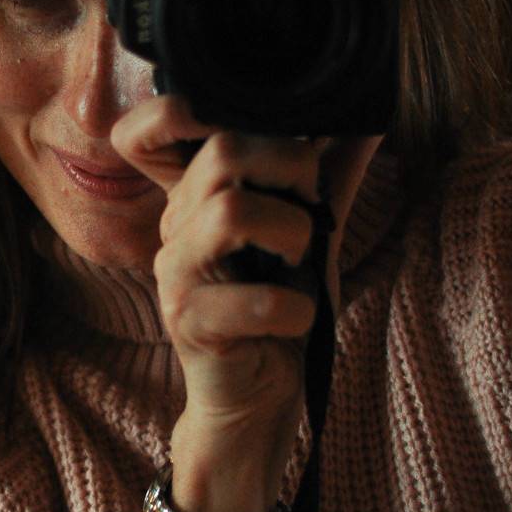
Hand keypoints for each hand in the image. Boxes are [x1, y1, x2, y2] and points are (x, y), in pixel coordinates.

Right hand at [111, 96, 379, 511]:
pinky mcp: (190, 325)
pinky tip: (297, 321)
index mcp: (192, 198)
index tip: (238, 123)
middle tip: (312, 208)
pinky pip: (255, 299)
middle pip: (221, 151)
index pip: (147, 132)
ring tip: (302, 263)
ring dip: (293, 232)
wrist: (257, 403)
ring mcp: (176, 276)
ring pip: (231, 213)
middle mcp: (174, 227)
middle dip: (291, 167)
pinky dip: (296, 309)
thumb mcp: (309, 234)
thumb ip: (328, 175)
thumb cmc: (278, 315)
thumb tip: (364, 114)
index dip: (176, 109)